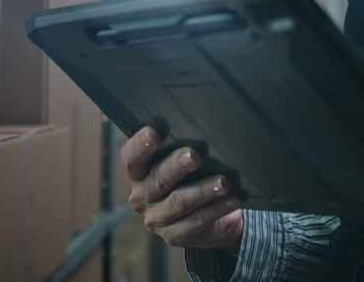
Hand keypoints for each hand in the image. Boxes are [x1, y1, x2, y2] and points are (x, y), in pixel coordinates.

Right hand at [120, 126, 243, 252]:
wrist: (208, 217)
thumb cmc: (192, 179)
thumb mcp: (183, 163)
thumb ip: (181, 147)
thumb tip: (200, 128)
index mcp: (138, 173)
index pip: (132, 158)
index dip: (140, 145)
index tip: (154, 132)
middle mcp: (142, 196)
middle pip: (158, 179)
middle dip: (177, 166)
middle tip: (195, 156)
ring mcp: (157, 218)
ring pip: (180, 202)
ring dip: (204, 190)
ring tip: (223, 182)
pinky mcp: (175, 235)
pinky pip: (198, 220)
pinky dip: (217, 208)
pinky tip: (232, 199)